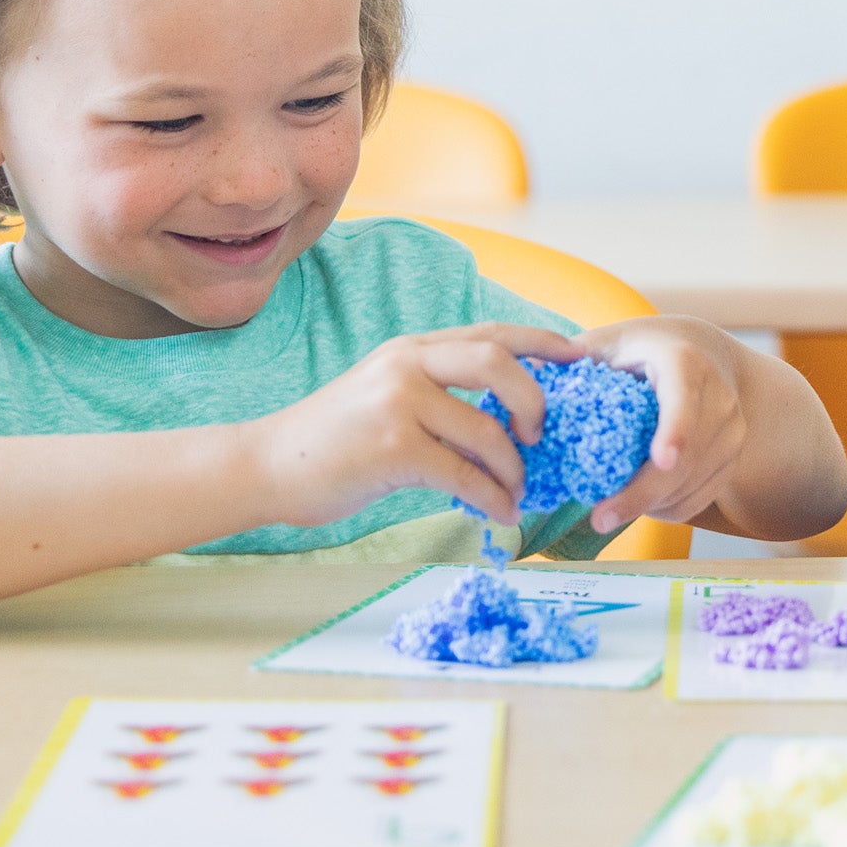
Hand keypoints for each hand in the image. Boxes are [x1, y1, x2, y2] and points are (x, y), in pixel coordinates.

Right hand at [255, 322, 585, 528]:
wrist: (267, 466)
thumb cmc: (332, 440)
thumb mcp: (384, 394)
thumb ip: (436, 392)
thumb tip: (504, 417)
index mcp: (412, 349)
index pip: (491, 333)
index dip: (542, 342)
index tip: (580, 356)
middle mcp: (408, 364)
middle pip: (498, 361)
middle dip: (536, 400)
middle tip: (541, 436)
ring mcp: (398, 404)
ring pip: (488, 429)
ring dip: (515, 468)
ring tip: (518, 491)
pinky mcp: (392, 449)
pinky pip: (464, 474)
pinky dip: (492, 497)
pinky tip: (499, 513)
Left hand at [573, 318, 750, 535]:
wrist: (709, 357)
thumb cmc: (647, 350)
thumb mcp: (613, 342)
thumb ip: (576, 357)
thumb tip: (525, 378)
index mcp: (685, 362)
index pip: (685, 399)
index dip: (676, 430)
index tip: (660, 458)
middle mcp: (719, 399)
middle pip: (685, 459)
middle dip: (642, 494)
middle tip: (599, 518)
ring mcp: (732, 434)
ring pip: (689, 486)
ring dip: (647, 505)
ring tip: (608, 507)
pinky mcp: (731, 462)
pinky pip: (696, 501)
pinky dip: (664, 509)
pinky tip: (638, 501)